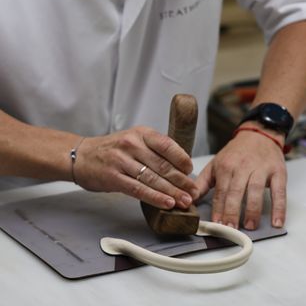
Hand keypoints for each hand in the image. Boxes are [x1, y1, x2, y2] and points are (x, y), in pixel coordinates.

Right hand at [73, 126, 198, 208]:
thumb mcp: (132, 139)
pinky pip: (139, 189)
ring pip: (153, 179)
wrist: (80, 155)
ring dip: (172, 192)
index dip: (182, 159)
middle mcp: (132, 144)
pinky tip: (167, 204)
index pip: (167, 144)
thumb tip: (178, 165)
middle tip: (193, 191)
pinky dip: (155, 198)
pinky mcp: (114, 178)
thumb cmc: (111, 149)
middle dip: (181, 180)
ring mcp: (122, 161)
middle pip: (162, 165)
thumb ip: (152, 148)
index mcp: (140, 133)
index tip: (190, 171)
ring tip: (185, 201)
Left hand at [196, 129, 286, 229]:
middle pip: (236, 191)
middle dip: (232, 211)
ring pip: (255, 190)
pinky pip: (279, 191)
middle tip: (230, 228)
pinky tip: (277, 222)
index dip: (218, 208)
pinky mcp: (278, 172)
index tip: (216, 224)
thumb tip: (188, 200)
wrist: (258, 134)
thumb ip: (202, 184)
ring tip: (250, 226)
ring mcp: (261, 169)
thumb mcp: (215, 165)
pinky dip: (279, 208)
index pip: (220, 190)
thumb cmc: (235, 153)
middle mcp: (242, 167)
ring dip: (253, 209)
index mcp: (225, 167)